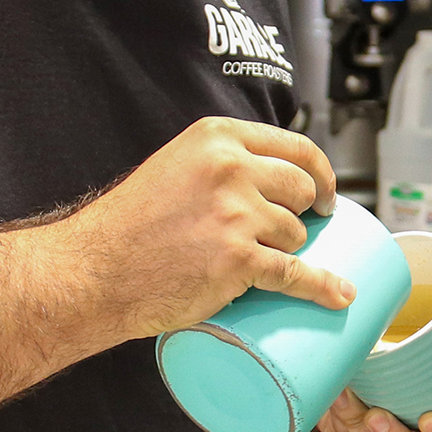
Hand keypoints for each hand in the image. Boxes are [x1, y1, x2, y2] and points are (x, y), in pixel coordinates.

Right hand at [59, 117, 344, 340]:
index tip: (325, 195)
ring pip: (297, 234)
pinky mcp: (239, 257)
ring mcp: (236, 212)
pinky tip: (340, 293)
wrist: (91, 272)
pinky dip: (323, 286)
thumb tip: (270, 182)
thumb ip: (219, 166)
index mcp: (217, 138)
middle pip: (303, 190)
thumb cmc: (129, 227)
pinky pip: (297, 273)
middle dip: (302, 215)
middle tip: (289, 234)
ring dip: (286, 250)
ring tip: (250, 261)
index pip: (296, 147)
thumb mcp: (176, 169)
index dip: (320, 173)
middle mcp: (231, 167)